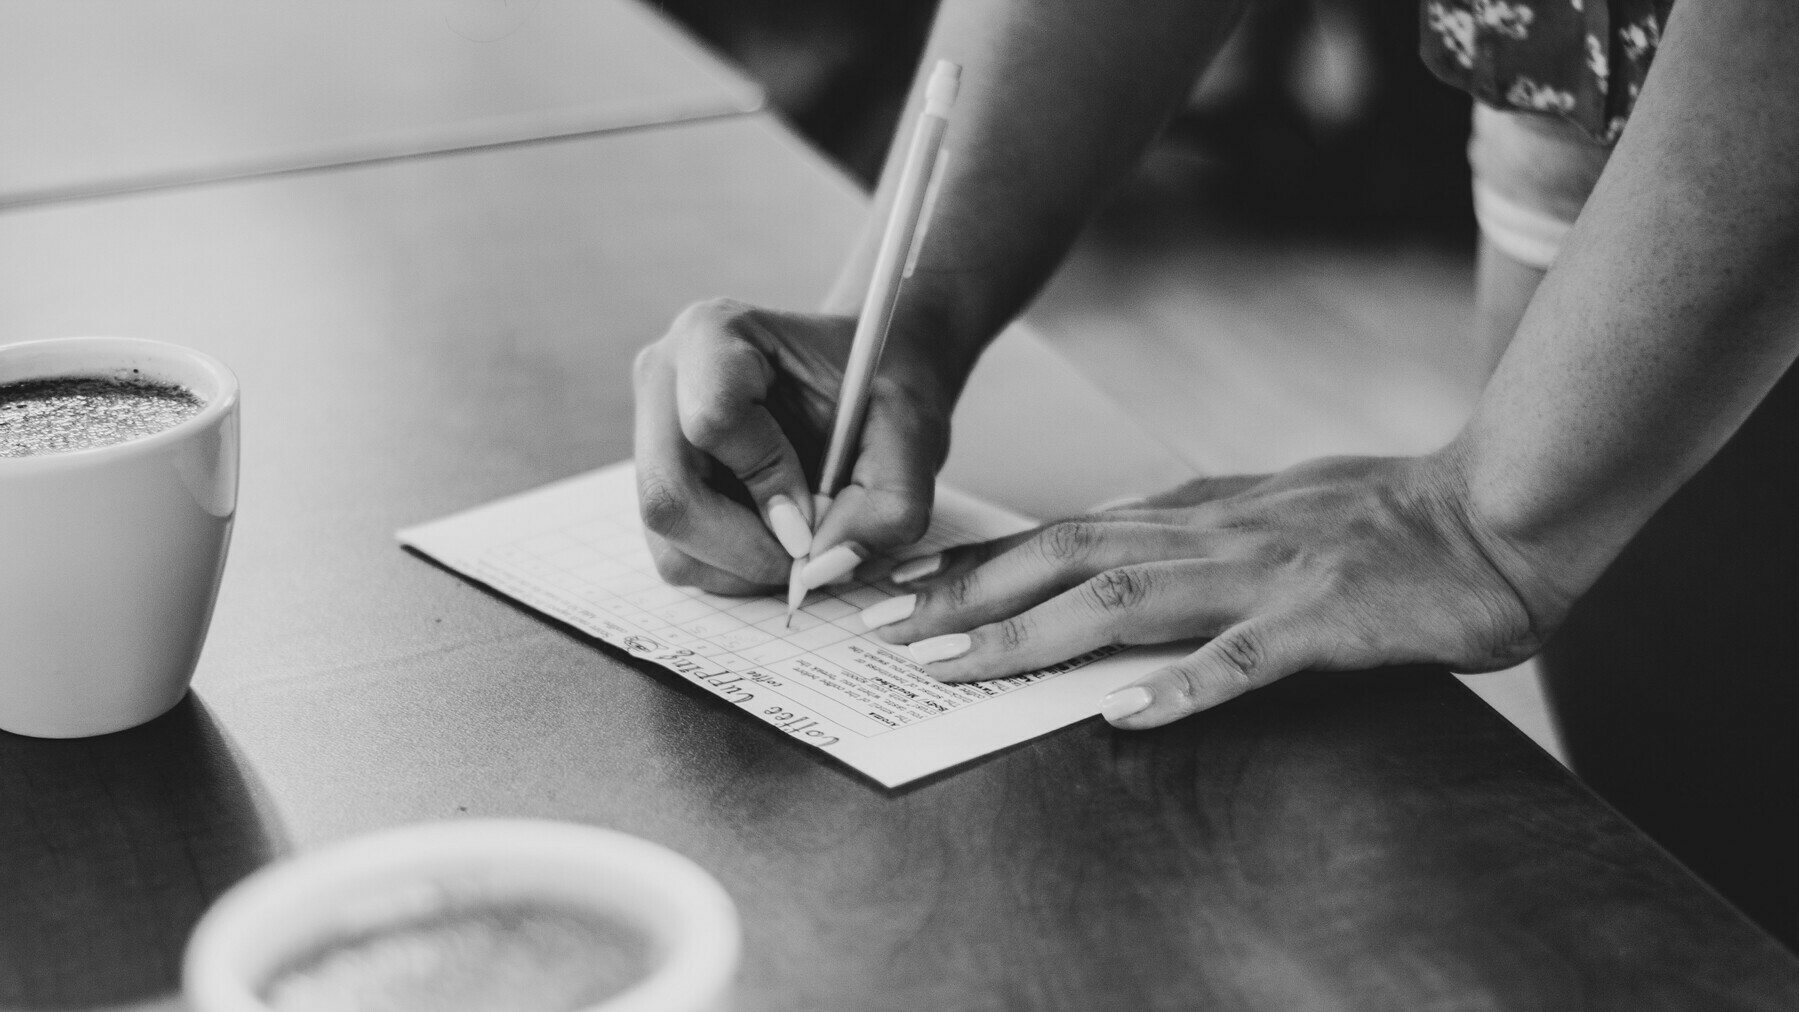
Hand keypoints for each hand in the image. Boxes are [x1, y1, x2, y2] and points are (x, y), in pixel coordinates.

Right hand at [632, 298, 956, 593]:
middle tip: (808, 555)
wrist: (865, 382)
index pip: (713, 419)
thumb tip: (826, 564)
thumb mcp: (914, 432)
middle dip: (747, 546)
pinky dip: (732, 571)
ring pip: (667, 540)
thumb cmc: (884, 391)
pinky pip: (675, 556)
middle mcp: (664, 379)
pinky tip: (775, 541)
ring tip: (800, 542)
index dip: (768, 481)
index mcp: (714, 333)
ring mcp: (650, 434)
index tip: (818, 510)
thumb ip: (890, 500)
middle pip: (668, 494)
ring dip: (742, 567)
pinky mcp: (657, 482)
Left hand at [861, 454, 1560, 727]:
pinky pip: (1244, 655)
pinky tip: (1128, 715)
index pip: (1066, 530)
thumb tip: (1105, 537)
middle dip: (970, 595)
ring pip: (1127, 598)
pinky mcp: (1325, 616)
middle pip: (1067, 556)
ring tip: (959, 668)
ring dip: (1034, 634)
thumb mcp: (1266, 504)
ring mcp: (1267, 571)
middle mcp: (1216, 531)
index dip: (980, 560)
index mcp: (1201, 509)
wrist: (1498, 512)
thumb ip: (1187, 523)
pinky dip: (1183, 683)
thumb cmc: (1384, 519)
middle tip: (889, 632)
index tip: (904, 588)